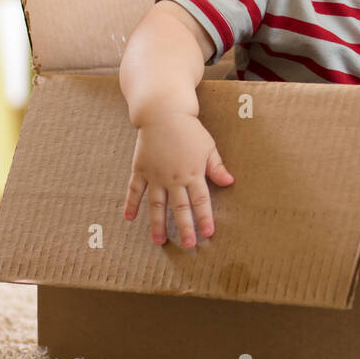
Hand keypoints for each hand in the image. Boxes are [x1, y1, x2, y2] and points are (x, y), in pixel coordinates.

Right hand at [123, 112, 233, 246]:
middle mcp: (174, 178)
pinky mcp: (141, 170)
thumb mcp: (208, 146)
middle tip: (187, 245)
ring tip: (158, 242)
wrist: (163, 113)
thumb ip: (216, 166)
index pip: (201, 201)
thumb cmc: (189, 129)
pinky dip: (131, 204)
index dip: (204, 218)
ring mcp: (155, 175)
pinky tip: (129, 218)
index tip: (208, 234)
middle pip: (180, 208)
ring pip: (156, 205)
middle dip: (184, 228)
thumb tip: (229, 182)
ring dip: (157, 224)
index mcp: (193, 173)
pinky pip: (134, 190)